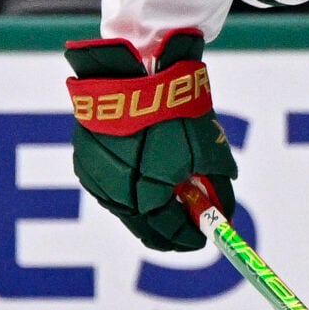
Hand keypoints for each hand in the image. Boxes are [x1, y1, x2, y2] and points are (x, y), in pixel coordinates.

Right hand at [65, 32, 238, 251]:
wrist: (130, 71)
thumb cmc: (173, 112)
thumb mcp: (208, 151)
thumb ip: (217, 187)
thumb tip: (224, 211)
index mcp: (144, 197)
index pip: (169, 232)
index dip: (189, 237)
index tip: (204, 236)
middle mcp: (114, 195)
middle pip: (144, 227)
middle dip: (169, 229)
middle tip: (189, 225)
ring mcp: (95, 178)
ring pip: (124, 208)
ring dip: (148, 209)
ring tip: (171, 198)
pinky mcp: (84, 160)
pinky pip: (109, 186)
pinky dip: (129, 189)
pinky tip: (145, 178)